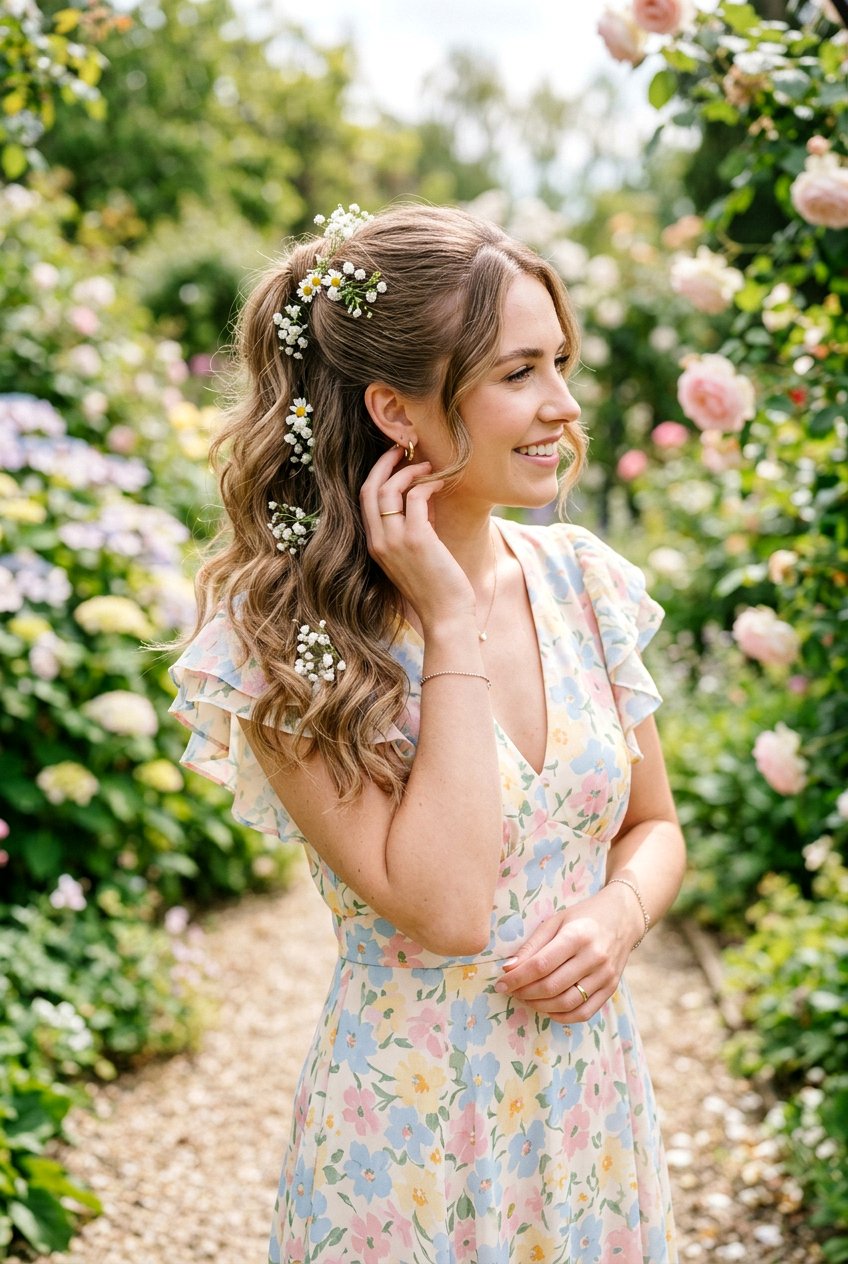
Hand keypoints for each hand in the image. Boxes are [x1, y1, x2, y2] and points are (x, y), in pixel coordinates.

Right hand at [359, 446, 475, 631]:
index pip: (364, 500)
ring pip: (389, 490)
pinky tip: (441, 482)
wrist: (445, 616)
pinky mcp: (416, 539)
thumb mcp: (417, 554)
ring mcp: (394, 541)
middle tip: (403, 448)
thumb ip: (414, 526)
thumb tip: (422, 497)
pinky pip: (415, 497)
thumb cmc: (437, 588)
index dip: (377, 475)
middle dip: (384, 463)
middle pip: (369, 489)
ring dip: (409, 471)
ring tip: (428, 465)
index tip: (393, 460)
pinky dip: (427, 484)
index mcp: (375, 545)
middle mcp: (379, 541)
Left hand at [493, 885, 639, 1022]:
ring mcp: (605, 975)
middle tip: (511, 991)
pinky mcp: (611, 988)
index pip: (540, 965)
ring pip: (566, 1003)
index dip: (517, 978)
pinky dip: (562, 1016)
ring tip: (526, 998)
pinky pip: (584, 1013)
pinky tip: (548, 1008)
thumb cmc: (584, 916)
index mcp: (577, 936)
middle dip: (525, 993)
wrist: (623, 917)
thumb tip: (509, 968)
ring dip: (540, 1006)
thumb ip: (533, 945)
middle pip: (552, 986)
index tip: (501, 983)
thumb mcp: (556, 920)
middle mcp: (594, 957)